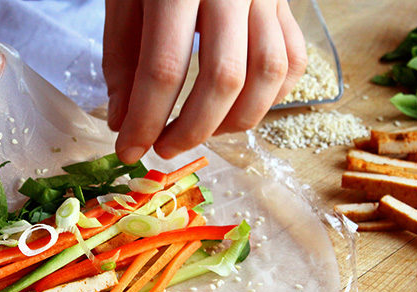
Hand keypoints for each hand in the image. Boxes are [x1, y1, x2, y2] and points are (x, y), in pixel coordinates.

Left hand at [103, 0, 306, 163]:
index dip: (145, 121)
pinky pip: (294, 61)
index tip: (129, 151)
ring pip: (268, 76)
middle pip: (223, 79)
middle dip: (192, 130)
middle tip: (165, 148)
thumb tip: (124, 123)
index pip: (164, 68)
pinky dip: (270, 97)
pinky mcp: (286, 3)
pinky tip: (238, 108)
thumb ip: (122, 59)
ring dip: (234, 122)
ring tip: (201, 131)